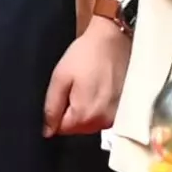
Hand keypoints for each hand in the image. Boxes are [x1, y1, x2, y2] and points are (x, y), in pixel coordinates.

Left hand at [45, 16, 130, 136]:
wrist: (113, 40)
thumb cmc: (86, 55)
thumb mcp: (60, 78)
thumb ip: (52, 107)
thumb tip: (48, 131)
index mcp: (85, 116)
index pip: (61, 128)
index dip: (57, 112)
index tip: (64, 92)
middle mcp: (103, 122)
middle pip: (77, 128)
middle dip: (71, 111)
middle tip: (76, 86)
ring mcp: (116, 116)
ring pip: (90, 122)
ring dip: (85, 109)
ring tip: (88, 85)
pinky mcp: (124, 109)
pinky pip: (103, 115)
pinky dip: (98, 105)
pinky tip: (99, 87)